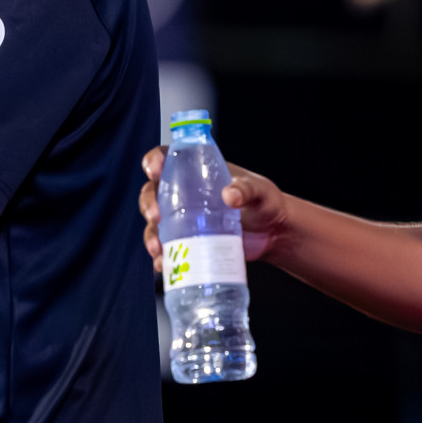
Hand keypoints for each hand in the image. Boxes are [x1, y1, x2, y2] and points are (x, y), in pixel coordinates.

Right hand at [139, 147, 284, 272]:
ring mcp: (183, 219)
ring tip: (157, 248)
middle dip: (148, 204)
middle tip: (155, 216)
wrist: (273, 234)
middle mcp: (183, 194)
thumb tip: (230, 196)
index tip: (153, 170)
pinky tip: (164, 264)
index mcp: (196, 171)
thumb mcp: (260, 190)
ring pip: (155, 224)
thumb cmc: (266, 203)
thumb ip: (247, 189)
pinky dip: (162, 257)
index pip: (166, 158)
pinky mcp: (188, 242)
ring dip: (151, 235)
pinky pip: (168, 248)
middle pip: (152, 192)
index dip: (154, 161)